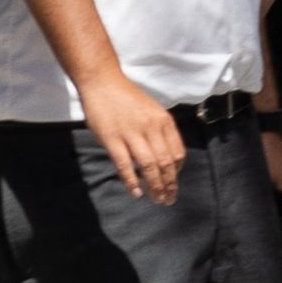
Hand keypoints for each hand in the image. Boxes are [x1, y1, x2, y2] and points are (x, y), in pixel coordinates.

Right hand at [82, 73, 187, 203]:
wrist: (103, 83)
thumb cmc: (127, 98)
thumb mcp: (152, 111)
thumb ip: (159, 132)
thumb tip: (164, 156)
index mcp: (164, 121)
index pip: (177, 152)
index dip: (177, 171)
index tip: (174, 182)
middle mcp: (151, 128)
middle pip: (165, 162)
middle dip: (170, 184)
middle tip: (169, 199)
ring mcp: (131, 134)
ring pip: (148, 166)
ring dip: (155, 186)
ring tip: (157, 199)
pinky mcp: (112, 139)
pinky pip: (125, 164)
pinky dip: (131, 180)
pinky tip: (136, 192)